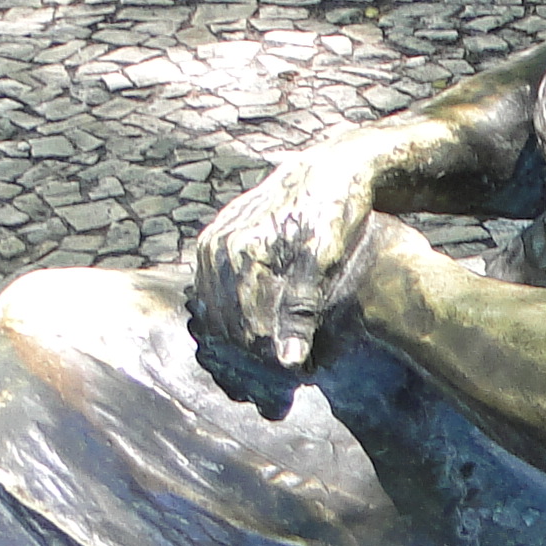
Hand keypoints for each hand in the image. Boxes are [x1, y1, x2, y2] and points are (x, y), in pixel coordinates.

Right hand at [191, 143, 382, 368]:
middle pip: (226, 322)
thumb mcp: (324, 262)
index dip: (271, 356)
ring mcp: (211, 244)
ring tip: (274, 352)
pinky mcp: (212, 242)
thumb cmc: (335, 216)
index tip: (297, 374)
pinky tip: (258, 327)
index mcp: (242, 253)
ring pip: (214, 310)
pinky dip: (231, 315)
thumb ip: (303, 311)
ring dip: (239, 337)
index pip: (246, 327)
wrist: (327, 171)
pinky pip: (211, 292)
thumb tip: (287, 362)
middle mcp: (218, 247)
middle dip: (253, 351)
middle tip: (286, 370)